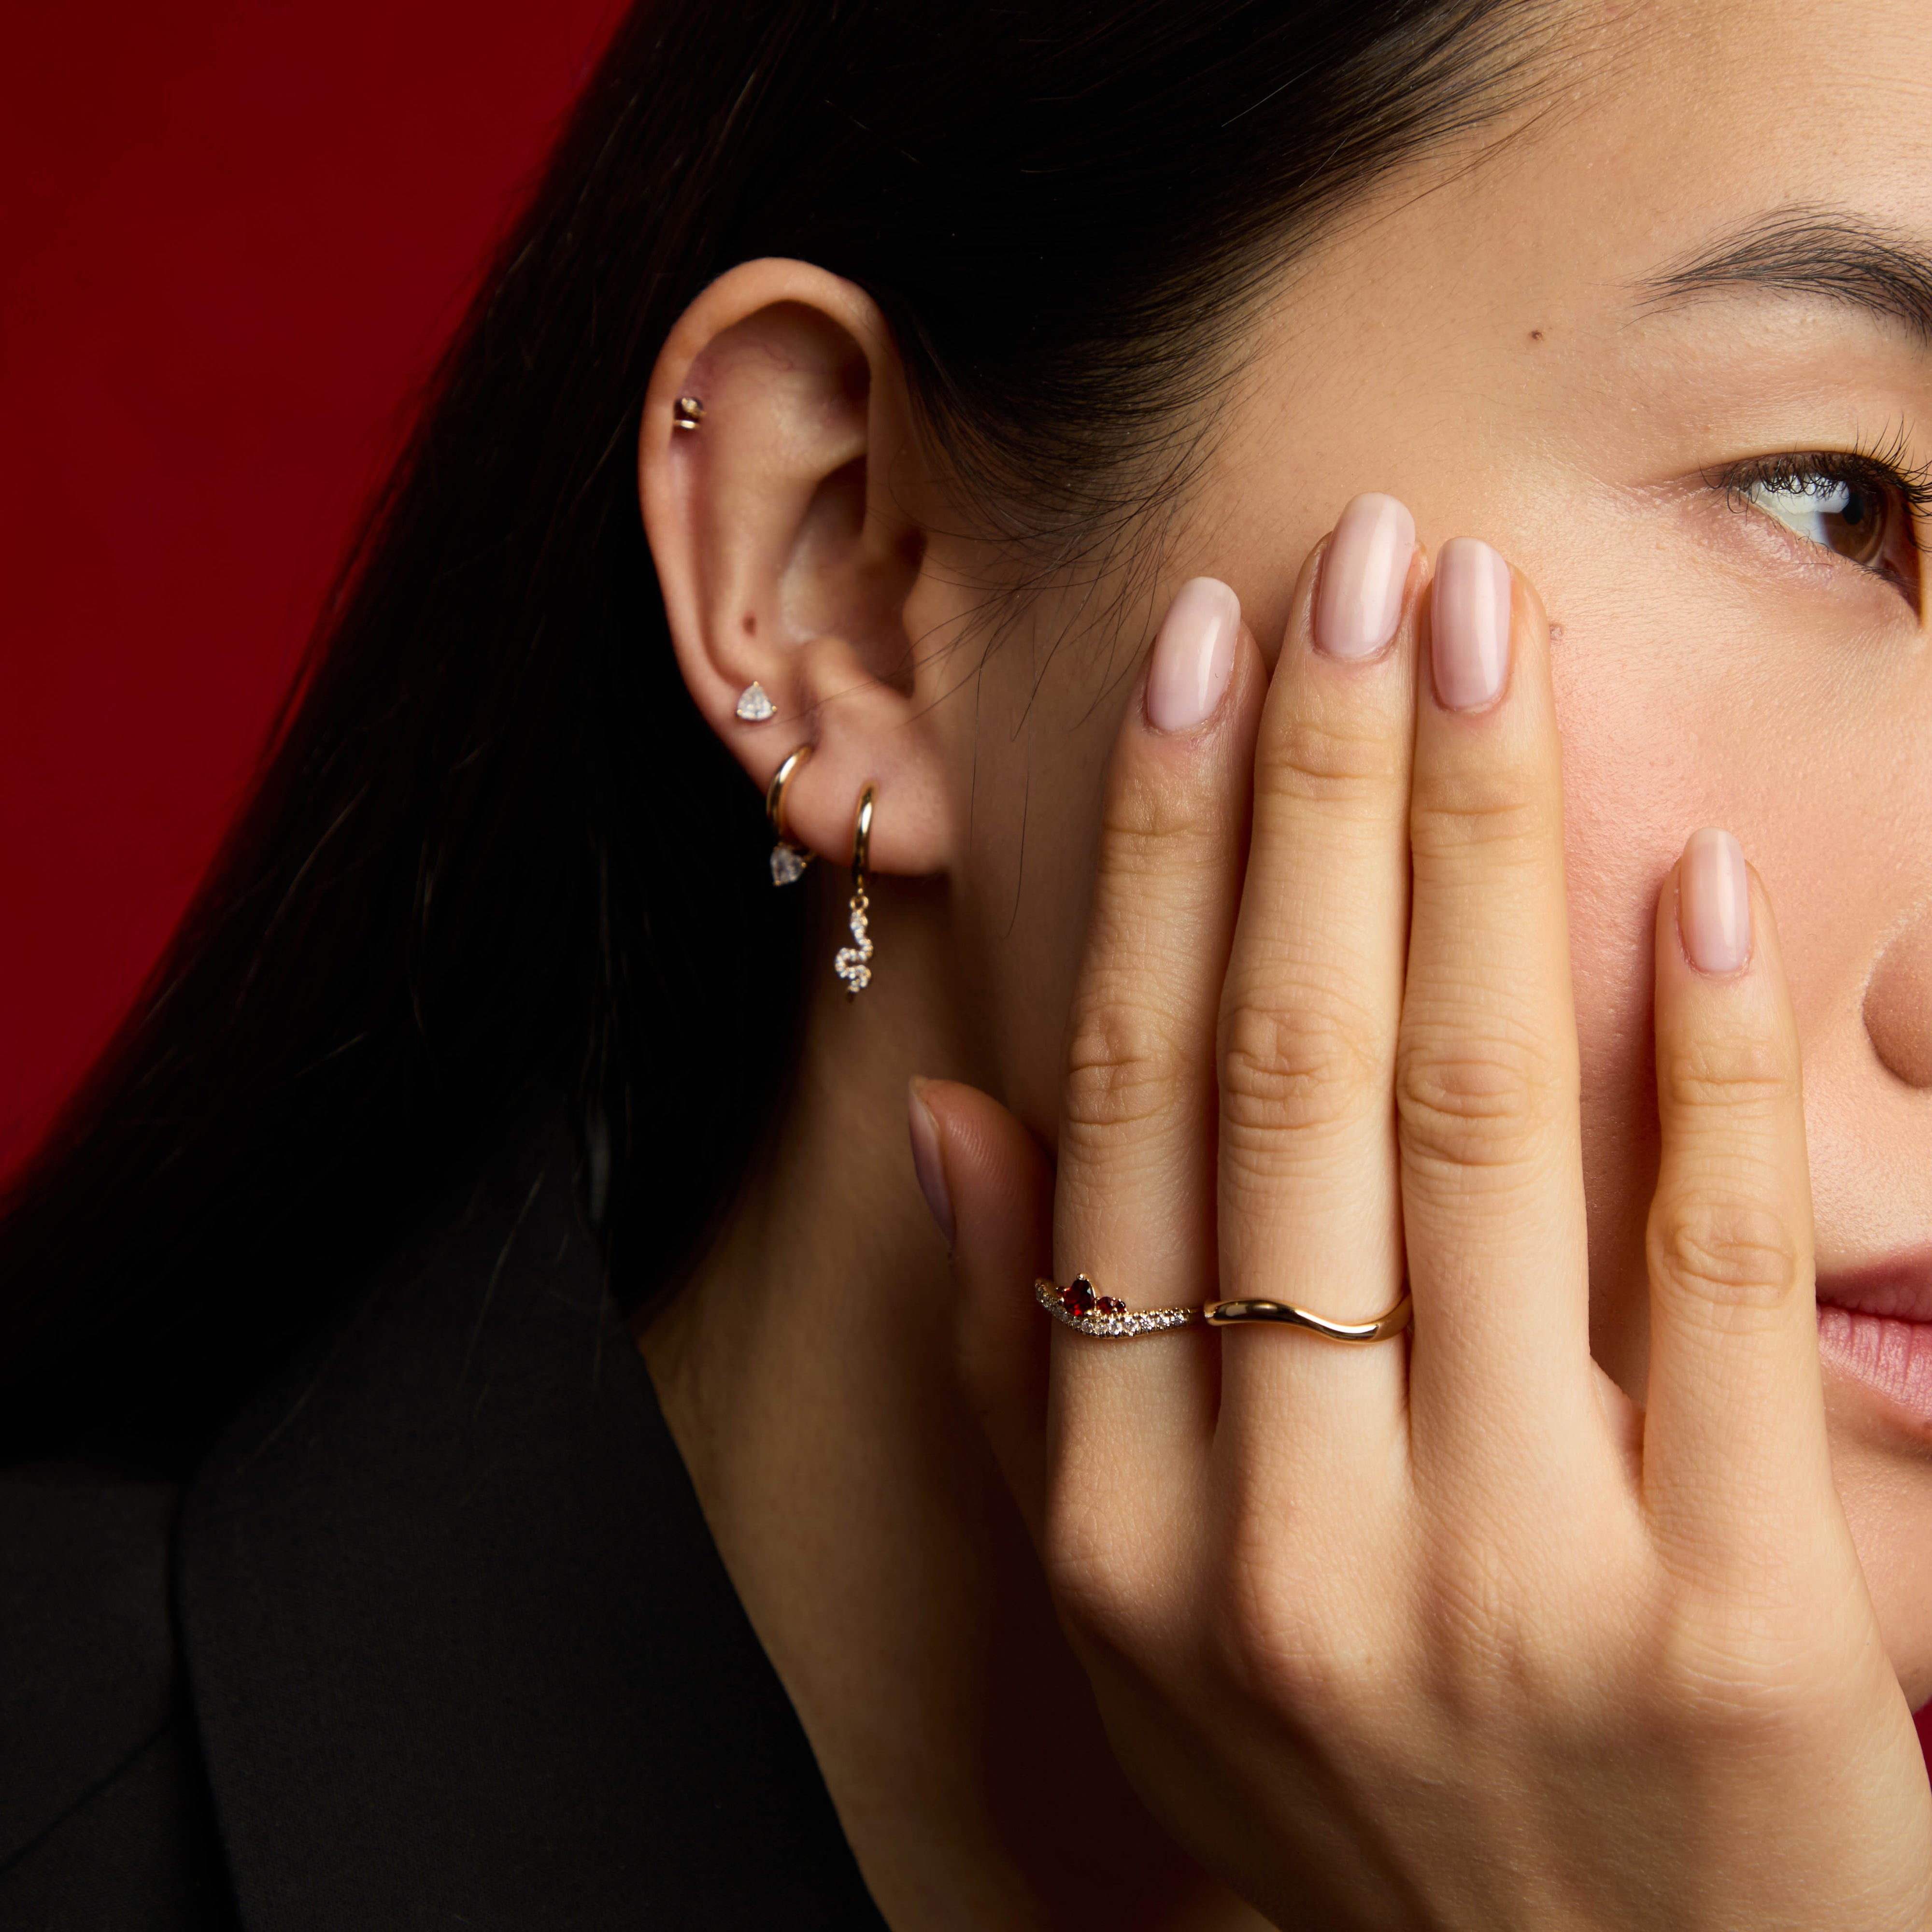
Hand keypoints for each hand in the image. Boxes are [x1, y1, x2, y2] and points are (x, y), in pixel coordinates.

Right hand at [913, 502, 1931, 1929]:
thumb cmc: (1349, 1789)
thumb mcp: (1130, 1620)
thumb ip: (1034, 1373)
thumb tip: (957, 1122)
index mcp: (1125, 1518)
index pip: (1125, 1108)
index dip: (1153, 858)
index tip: (1198, 662)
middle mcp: (1282, 1534)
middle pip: (1289, 1072)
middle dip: (1317, 787)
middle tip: (1356, 568)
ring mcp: (1509, 1588)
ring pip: (1478, 1129)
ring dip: (1482, 850)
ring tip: (1487, 639)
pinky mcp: (1740, 1641)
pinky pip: (1707, 1285)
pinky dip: (1698, 1065)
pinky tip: (1695, 879)